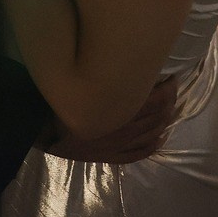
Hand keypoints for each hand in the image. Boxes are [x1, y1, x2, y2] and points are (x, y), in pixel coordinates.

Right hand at [43, 76, 180, 164]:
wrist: (43, 131)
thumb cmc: (62, 100)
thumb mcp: (85, 82)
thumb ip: (108, 74)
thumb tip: (127, 59)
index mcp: (119, 109)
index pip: (156, 100)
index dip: (168, 89)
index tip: (171, 77)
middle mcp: (124, 128)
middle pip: (157, 117)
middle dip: (170, 103)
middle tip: (173, 90)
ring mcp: (119, 146)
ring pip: (152, 134)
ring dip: (165, 121)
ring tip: (172, 109)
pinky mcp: (111, 157)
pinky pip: (140, 153)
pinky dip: (154, 145)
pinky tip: (162, 137)